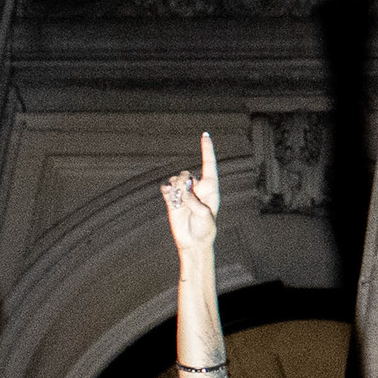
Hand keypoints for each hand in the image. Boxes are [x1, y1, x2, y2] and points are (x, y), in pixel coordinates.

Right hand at [162, 134, 220, 253]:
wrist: (192, 242)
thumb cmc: (205, 229)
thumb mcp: (204, 215)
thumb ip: (193, 200)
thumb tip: (181, 190)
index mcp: (210, 188)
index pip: (209, 164)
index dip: (207, 149)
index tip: (205, 135)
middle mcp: (197, 188)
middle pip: (186, 173)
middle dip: (183, 183)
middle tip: (186, 198)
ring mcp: (184, 193)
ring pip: (175, 180)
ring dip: (176, 190)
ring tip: (180, 204)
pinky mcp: (173, 200)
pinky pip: (166, 188)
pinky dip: (167, 191)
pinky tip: (170, 199)